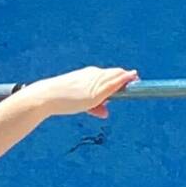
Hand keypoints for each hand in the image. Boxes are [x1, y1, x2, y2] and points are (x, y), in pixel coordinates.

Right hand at [24, 66, 138, 118]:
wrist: (48, 96)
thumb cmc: (60, 99)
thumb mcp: (80, 103)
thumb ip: (94, 107)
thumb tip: (106, 114)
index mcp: (87, 74)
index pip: (108, 74)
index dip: (119, 77)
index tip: (128, 80)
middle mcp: (92, 74)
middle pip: (114, 73)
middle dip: (126, 77)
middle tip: (136, 80)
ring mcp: (95, 81)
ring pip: (116, 75)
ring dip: (128, 77)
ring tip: (137, 78)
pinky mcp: (97, 90)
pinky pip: (115, 82)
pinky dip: (125, 79)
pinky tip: (132, 77)